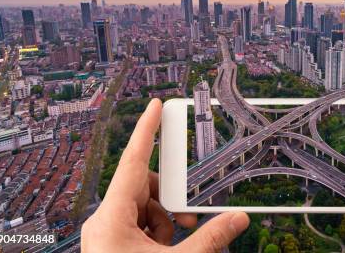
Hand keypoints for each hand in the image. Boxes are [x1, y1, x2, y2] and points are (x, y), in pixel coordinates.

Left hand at [81, 98, 249, 251]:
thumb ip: (210, 238)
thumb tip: (239, 218)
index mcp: (111, 219)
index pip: (134, 162)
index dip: (146, 131)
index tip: (155, 106)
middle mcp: (105, 221)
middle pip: (143, 187)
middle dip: (171, 199)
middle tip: (189, 219)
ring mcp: (107, 234)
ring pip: (143, 206)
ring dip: (166, 218)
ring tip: (178, 241)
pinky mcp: (112, 246)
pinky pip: (138, 223)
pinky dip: (158, 230)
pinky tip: (168, 247)